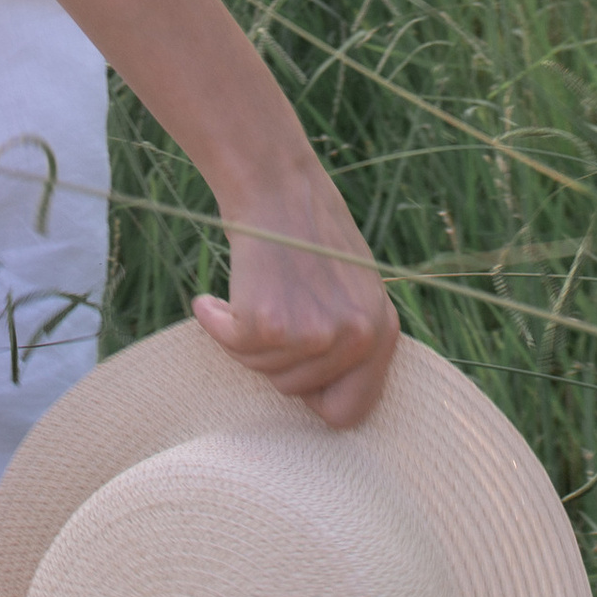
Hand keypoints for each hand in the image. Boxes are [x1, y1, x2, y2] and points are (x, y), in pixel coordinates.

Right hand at [192, 163, 398, 427]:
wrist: (275, 184)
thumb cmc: (307, 234)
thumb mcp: (353, 289)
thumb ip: (350, 340)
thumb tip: (330, 407)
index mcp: (382, 332)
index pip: (349, 412)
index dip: (314, 395)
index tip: (293, 365)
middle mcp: (356, 338)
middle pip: (293, 390)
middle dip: (271, 357)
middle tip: (269, 307)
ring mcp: (314, 334)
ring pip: (260, 370)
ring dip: (243, 337)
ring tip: (251, 290)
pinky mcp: (270, 324)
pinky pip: (230, 345)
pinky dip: (214, 320)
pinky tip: (217, 296)